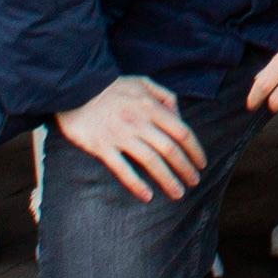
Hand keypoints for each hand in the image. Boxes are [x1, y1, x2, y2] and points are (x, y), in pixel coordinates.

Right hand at [56, 76, 207, 200]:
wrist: (75, 87)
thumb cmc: (112, 86)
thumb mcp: (142, 81)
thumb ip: (164, 96)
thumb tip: (178, 115)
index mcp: (151, 107)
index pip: (181, 132)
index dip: (195, 150)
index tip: (201, 164)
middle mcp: (139, 122)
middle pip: (170, 149)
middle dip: (185, 168)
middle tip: (194, 182)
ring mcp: (120, 135)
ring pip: (151, 161)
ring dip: (167, 179)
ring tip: (178, 193)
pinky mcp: (102, 147)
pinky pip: (122, 169)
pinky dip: (136, 184)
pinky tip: (147, 196)